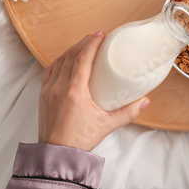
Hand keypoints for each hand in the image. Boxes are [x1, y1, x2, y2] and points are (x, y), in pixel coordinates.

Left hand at [38, 31, 149, 151]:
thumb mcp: (107, 125)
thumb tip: (145, 100)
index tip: (101, 34)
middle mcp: (59, 87)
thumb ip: (128, 112)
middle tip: (96, 37)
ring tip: (83, 46)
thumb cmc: (80, 140)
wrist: (56, 154)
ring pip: (58, 61)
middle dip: (83, 43)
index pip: (82, 59)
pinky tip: (66, 61)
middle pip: (70, 56)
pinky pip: (49, 71)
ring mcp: (48, 91)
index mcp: (74, 91)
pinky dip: (59, 62)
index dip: (92, 43)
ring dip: (71, 51)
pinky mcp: (43, 96)